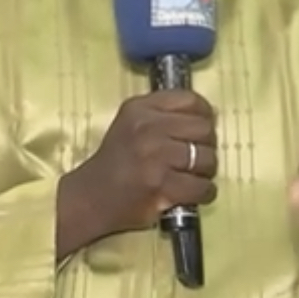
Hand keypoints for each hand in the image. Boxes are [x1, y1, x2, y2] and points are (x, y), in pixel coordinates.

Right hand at [76, 90, 217, 233]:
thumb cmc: (116, 160)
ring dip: (206, 171)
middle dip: (207, 146)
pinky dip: (205, 192)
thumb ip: (163, 114)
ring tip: (193, 176)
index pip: (191, 101)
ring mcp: (155, 157)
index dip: (205, 116)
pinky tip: (195, 193)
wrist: (90, 197)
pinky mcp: (161, 185)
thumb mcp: (131, 123)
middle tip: (197, 157)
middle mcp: (148, 128)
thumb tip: (208, 117)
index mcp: (141, 108)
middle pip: (204, 129)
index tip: (201, 130)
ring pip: (207, 158)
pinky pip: (202, 186)